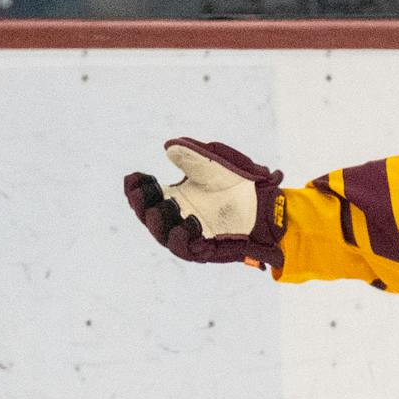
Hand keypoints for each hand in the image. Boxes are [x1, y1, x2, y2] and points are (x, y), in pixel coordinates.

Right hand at [125, 138, 285, 267]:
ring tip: (163, 207)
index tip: (134, 177)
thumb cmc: (236, 181)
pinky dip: (185, 240)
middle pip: (151, 219)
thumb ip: (192, 155)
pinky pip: (191, 250)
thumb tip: (169, 147)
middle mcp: (178, 218)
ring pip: (167, 237)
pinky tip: (187, 226)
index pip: (147, 197)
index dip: (137, 190)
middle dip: (142, 206)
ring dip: (161, 224)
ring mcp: (192, 235)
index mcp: (174, 198)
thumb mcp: (212, 164)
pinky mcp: (208, 248)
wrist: (264, 199)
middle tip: (143, 192)